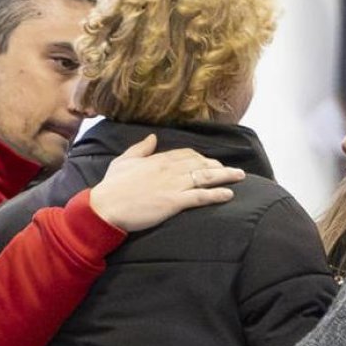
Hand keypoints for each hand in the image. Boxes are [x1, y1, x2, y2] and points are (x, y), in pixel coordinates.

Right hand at [90, 135, 244, 231]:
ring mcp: (173, 185)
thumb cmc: (111, 187)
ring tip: (240, 177)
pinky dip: (217, 194)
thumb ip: (140, 149)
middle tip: (231, 170)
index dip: (201, 158)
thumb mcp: (123, 161)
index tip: (210, 162)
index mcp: (157, 159)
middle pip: (200, 164)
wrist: (105, 207)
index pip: (186, 154)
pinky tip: (229, 194)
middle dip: (218, 166)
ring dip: (225, 176)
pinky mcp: (174, 202)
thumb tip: (152, 137)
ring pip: (205, 177)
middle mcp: (169, 169)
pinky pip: (200, 196)